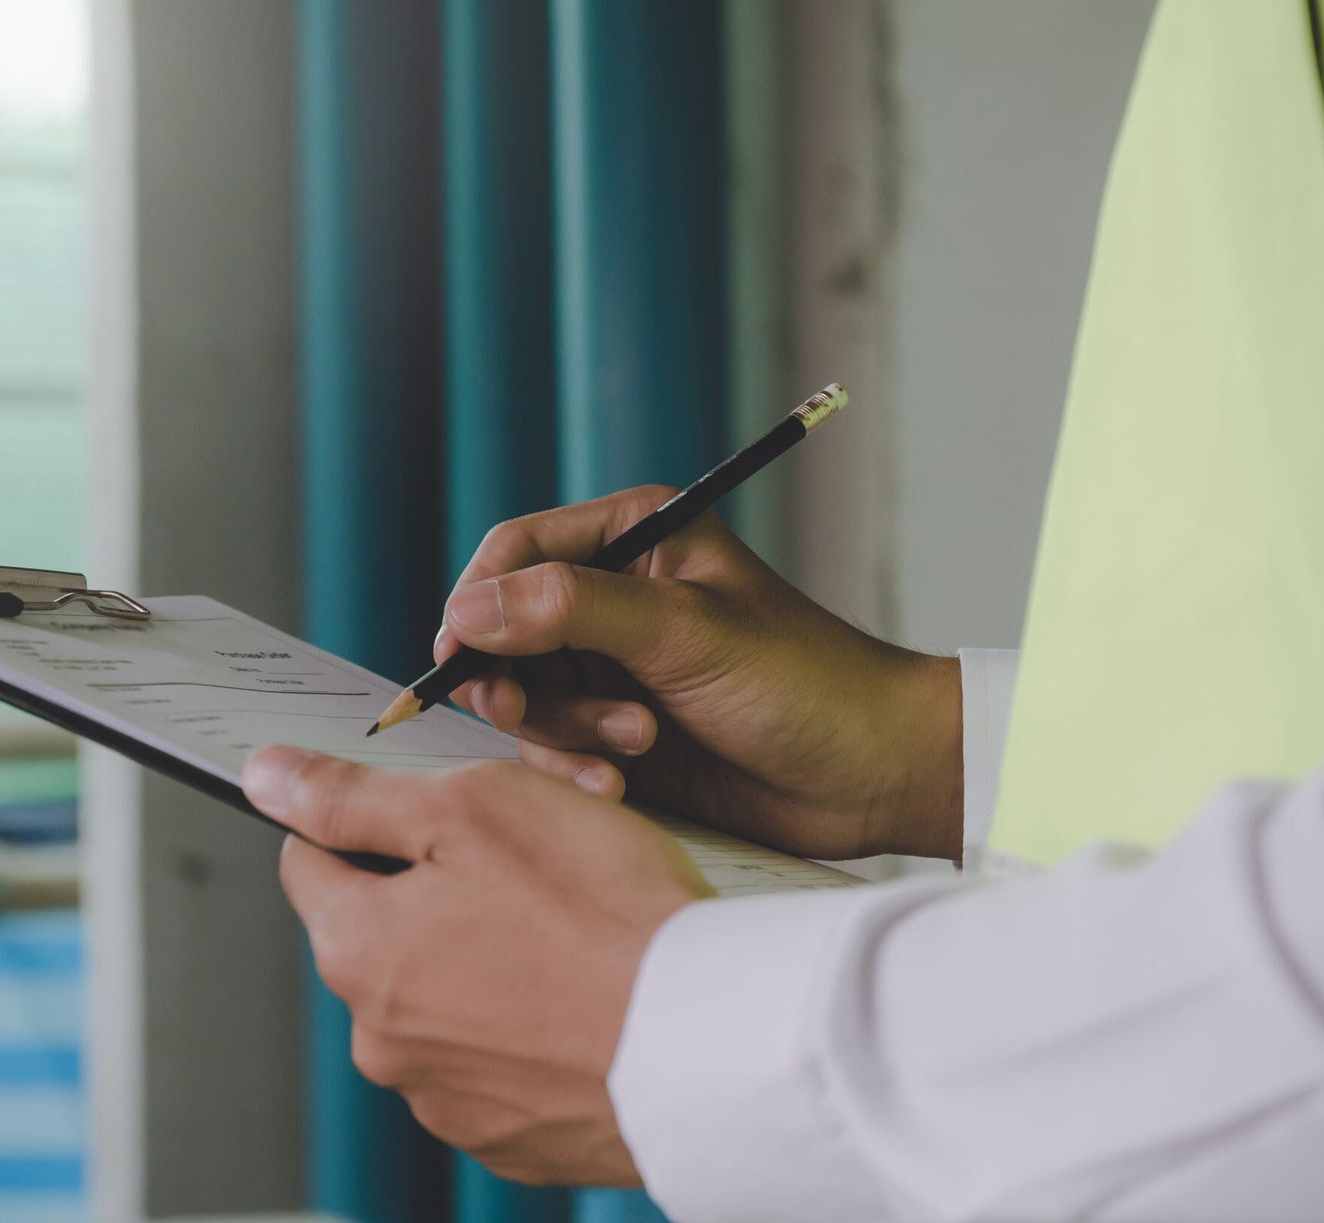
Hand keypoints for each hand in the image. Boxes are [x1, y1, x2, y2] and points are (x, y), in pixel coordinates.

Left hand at [242, 745, 709, 1185]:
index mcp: (358, 949)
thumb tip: (266, 777)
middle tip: (532, 869)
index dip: (370, 818)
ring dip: (485, 967)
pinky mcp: (511, 1139)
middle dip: (437, 895)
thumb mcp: (472, 810)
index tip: (432, 812)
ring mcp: (446, 1101)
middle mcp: (383, 1040)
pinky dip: (531, 1032)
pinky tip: (588, 1001)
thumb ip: (354, 796)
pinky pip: (500, 1066)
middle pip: (381, 937)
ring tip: (574, 938)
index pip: (311, 861)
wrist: (709, 1042)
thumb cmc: (602, 917)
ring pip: (442, 1003)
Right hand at [437, 486, 963, 860]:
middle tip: (525, 715)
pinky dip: (576, 770)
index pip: (517, 551)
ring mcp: (613, 670)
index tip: (454, 658)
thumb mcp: (685, 632)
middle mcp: (614, 597)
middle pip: (503, 631)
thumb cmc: (803, 682)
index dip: (476, 601)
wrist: (868, 775)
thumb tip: (469, 609)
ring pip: (523, 698)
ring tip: (637, 744)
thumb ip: (573, 609)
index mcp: (634, 538)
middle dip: (517, 681)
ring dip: (563, 732)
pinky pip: (554, 750)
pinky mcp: (617, 736)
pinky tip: (622, 786)